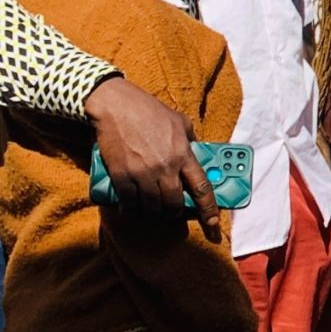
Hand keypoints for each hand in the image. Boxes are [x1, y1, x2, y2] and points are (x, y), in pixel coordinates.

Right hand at [87, 76, 219, 232]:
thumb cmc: (149, 111)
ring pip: (152, 207)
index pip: (201, 188)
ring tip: (153, 212)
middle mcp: (165, 167)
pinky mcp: (121, 175)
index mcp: (183, 155)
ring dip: (153, 214)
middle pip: (174, 203)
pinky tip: (132, 210)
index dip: (209, 209)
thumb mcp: (180, 122)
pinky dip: (131, 210)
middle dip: (175, 213)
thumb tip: (198, 154)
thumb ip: (191, 141)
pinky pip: (129, 202)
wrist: (116, 106)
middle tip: (172, 213)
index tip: (213, 224)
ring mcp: (142, 173)